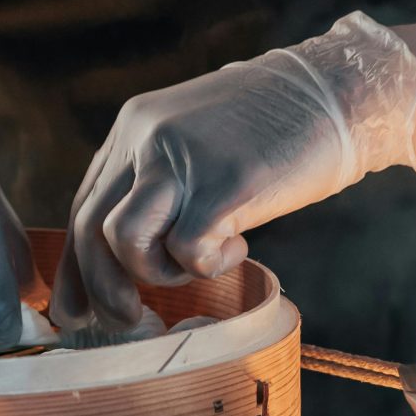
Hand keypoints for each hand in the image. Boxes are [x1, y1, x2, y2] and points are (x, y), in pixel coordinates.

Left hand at [53, 14, 415, 325]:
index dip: (76, 270)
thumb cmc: (274, 129)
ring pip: (124, 240)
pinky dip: (210, 265)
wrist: (339, 92)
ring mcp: (183, 159)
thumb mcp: (197, 142)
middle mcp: (145, 138)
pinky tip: (239, 244)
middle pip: (92, 230)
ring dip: (159, 274)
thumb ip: (158, 181)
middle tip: (129, 323)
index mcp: (133, 128)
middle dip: (103, 292)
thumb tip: (124, 250)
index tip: (78, 313)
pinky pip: (188, 250)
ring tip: (200, 262)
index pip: (83, 207)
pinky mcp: (226, 183)